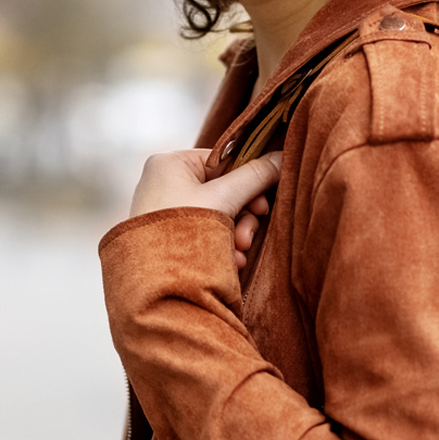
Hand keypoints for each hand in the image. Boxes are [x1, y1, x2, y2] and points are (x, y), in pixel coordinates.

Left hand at [130, 151, 281, 271]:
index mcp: (170, 164)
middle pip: (222, 190)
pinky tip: (229, 261)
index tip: (262, 207)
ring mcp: (165, 211)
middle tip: (246, 238)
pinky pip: (203, 232)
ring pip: (217, 214)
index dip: (248, 183)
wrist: (155, 283)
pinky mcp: (168, 236)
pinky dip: (221, 246)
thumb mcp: (224, 198)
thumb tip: (283, 156)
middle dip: (242, 218)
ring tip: (238, 254)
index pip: (223, 162)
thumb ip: (255, 176)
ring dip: (235, 235)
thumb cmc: (182, 232)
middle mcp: (164, 183)